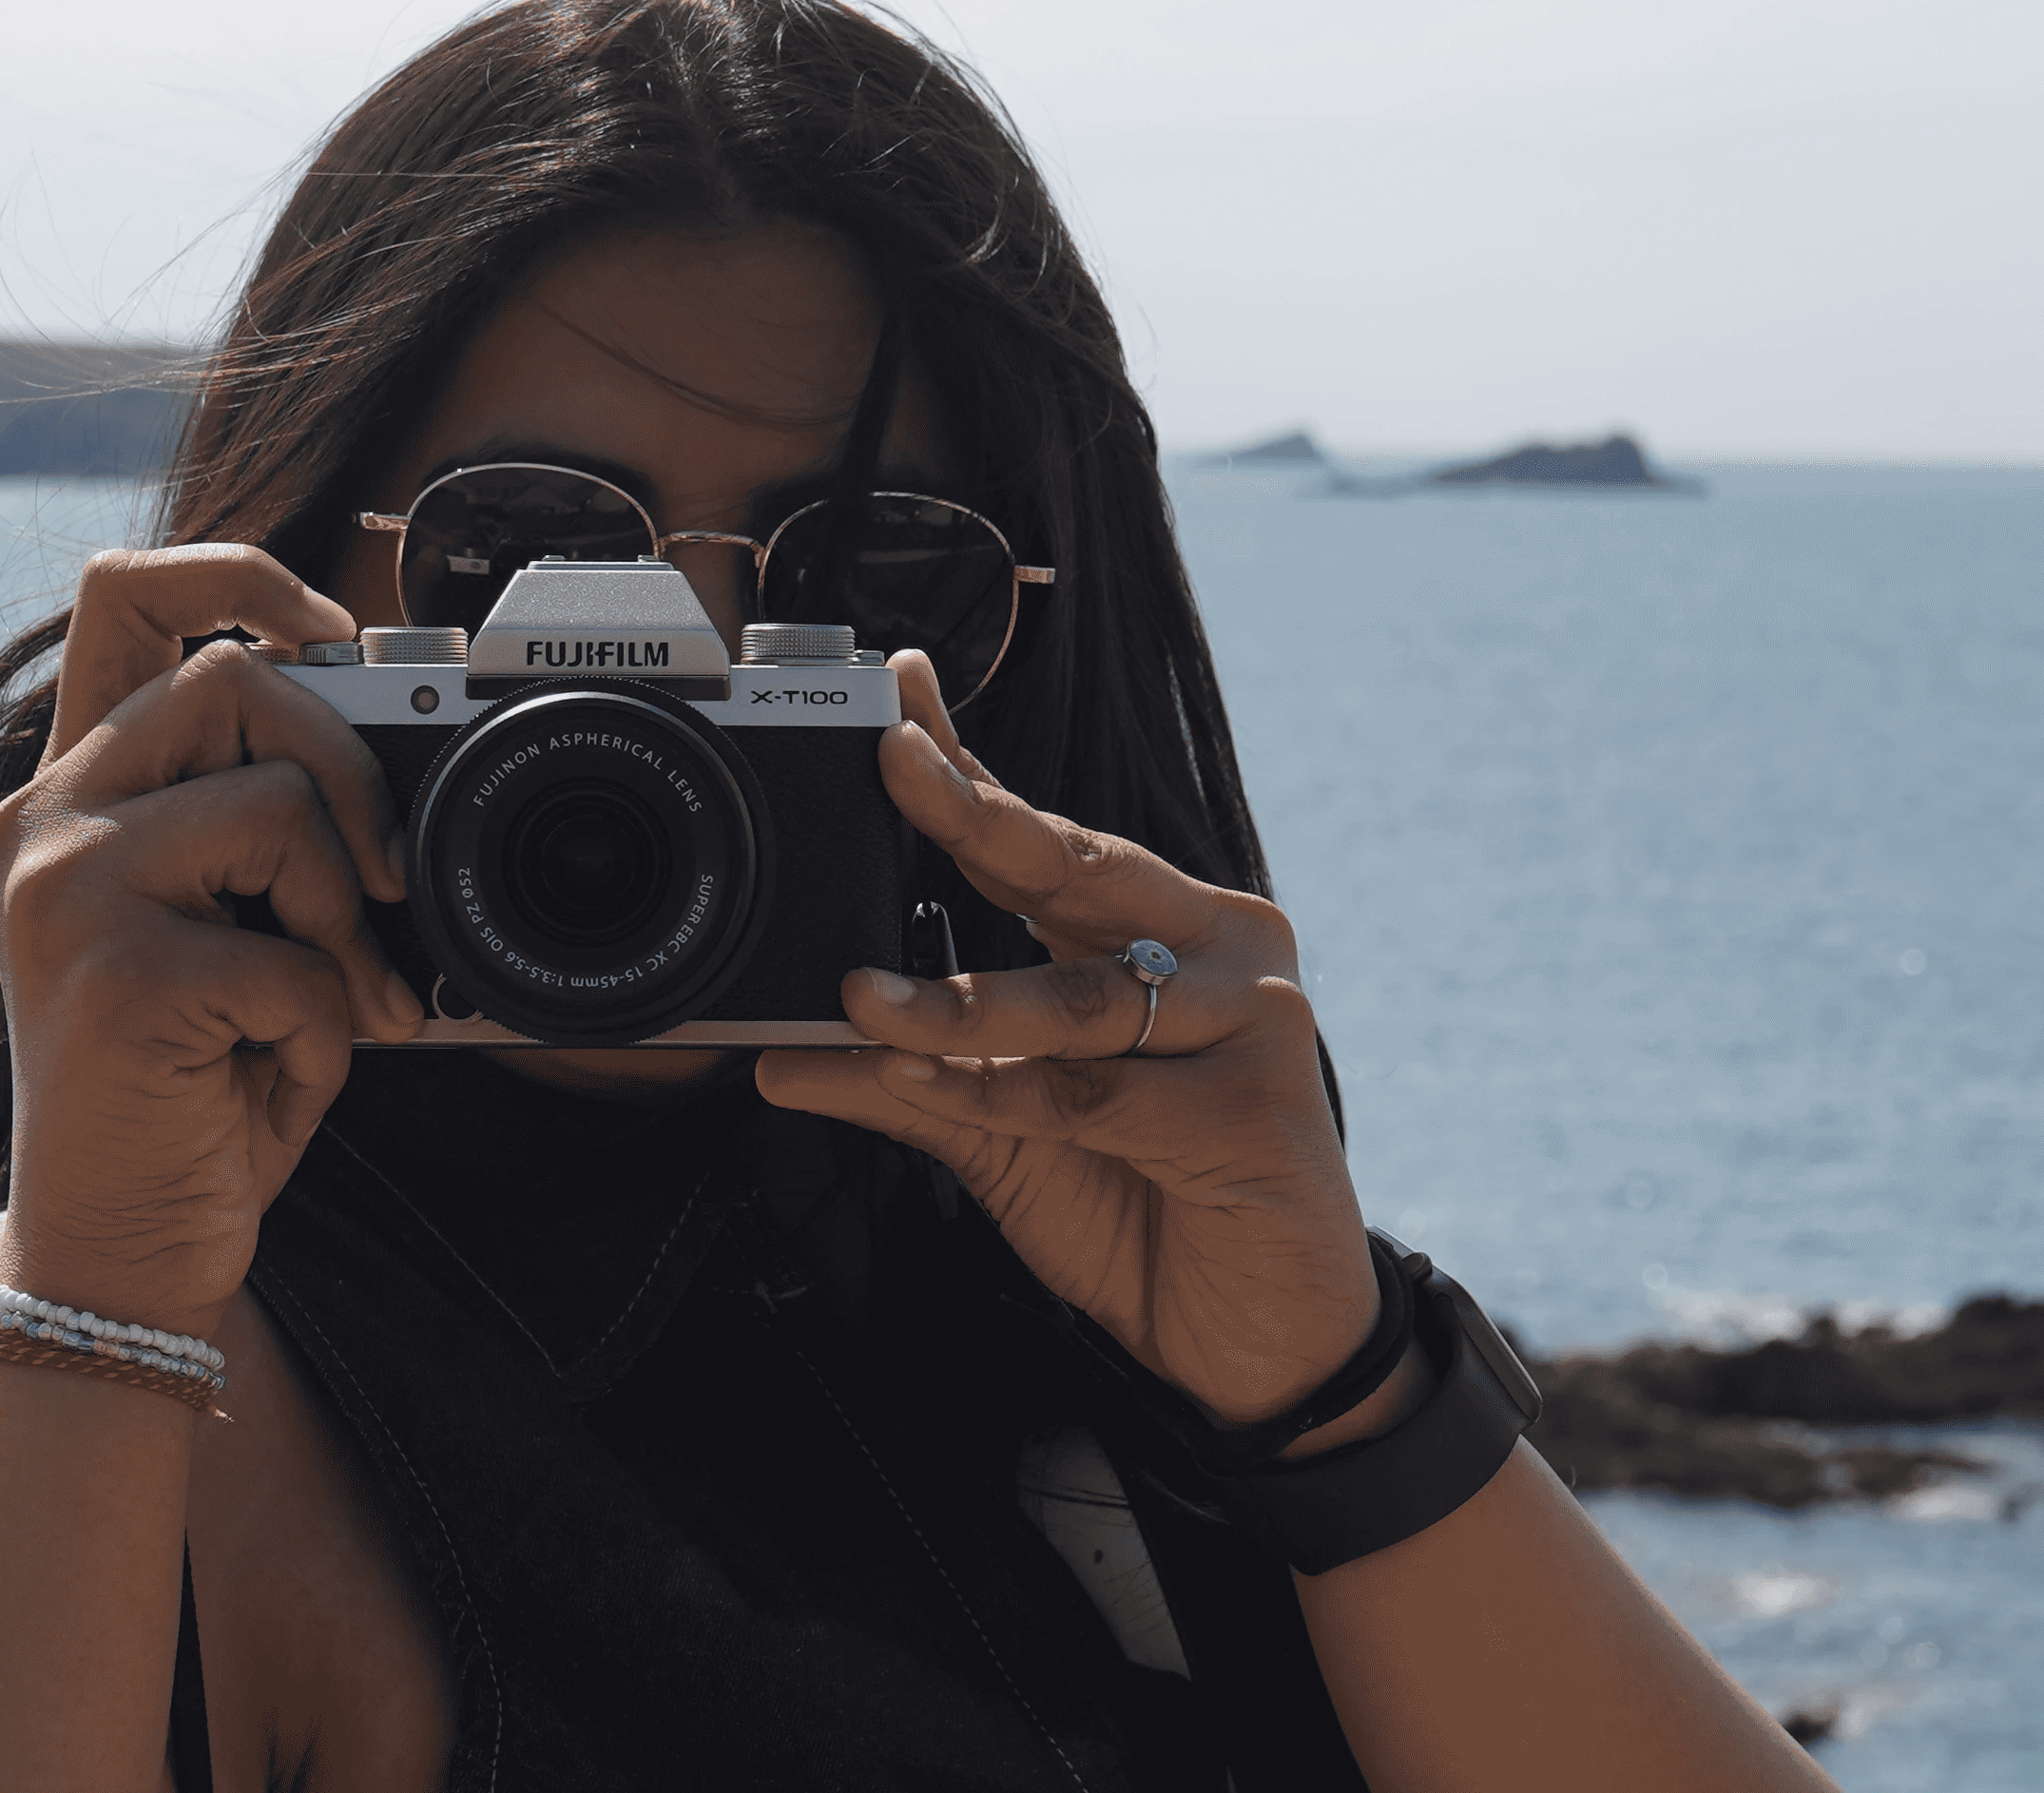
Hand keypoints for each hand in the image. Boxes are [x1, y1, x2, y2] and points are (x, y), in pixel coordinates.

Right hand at [0, 547, 426, 1332]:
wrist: (117, 1254)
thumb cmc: (190, 1091)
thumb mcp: (228, 930)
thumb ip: (263, 826)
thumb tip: (390, 748)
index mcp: (67, 794)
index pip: (121, 593)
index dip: (238, 570)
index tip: (331, 629)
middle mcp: (42, 822)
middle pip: (229, 674)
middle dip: (346, 764)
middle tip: (383, 876)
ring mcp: (65, 892)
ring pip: (275, 804)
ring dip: (344, 912)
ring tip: (329, 999)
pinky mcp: (116, 974)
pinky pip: (291, 955)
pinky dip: (326, 1025)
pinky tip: (278, 1074)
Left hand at [752, 656, 1382, 1425]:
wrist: (1264, 1346)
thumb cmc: (1146, 1213)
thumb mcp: (1009, 1139)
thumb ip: (913, 1084)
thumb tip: (779, 1054)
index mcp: (1167, 934)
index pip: (1052, 837)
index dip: (972, 770)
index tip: (896, 698)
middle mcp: (1219, 953)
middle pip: (1077, 870)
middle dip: (972, 814)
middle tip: (887, 764)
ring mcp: (1250, 1023)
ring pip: (1076, 997)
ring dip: (958, 1003)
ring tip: (861, 1001)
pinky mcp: (1254, 1110)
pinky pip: (1101, 1094)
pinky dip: (1009, 1095)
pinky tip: (934, 1086)